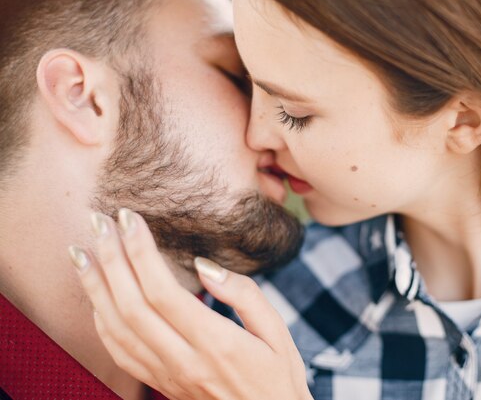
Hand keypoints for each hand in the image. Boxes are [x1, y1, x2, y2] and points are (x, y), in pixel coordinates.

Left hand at [69, 209, 311, 399]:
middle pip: (131, 305)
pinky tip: (96, 295)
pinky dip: (100, 319)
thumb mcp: (277, 332)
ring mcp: (167, 376)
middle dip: (111, 258)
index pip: (163, 291)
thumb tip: (204, 265)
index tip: (128, 219)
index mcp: (216, 343)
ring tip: (81, 252)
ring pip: (115, 328)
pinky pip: (118, 352)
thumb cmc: (278, 376)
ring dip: (94, 286)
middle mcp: (183, 361)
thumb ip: (244, 295)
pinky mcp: (160, 384)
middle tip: (97, 222)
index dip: (140, 251)